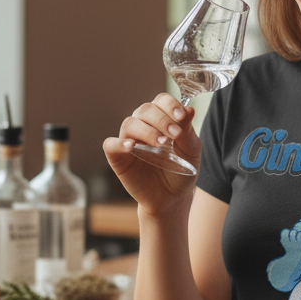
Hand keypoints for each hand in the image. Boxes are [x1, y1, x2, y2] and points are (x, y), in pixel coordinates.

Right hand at [103, 93, 200, 215]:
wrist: (173, 198)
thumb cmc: (181, 171)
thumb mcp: (190, 151)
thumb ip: (188, 131)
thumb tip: (189, 108)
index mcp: (161, 119)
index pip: (161, 101)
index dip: (170, 105)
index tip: (182, 117)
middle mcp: (143, 125)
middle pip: (145, 110)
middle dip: (162, 120)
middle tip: (175, 135)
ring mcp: (128, 140)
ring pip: (129, 123)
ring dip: (146, 131)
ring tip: (162, 144)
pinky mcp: (118, 157)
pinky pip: (110, 144)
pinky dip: (119, 143)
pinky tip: (132, 147)